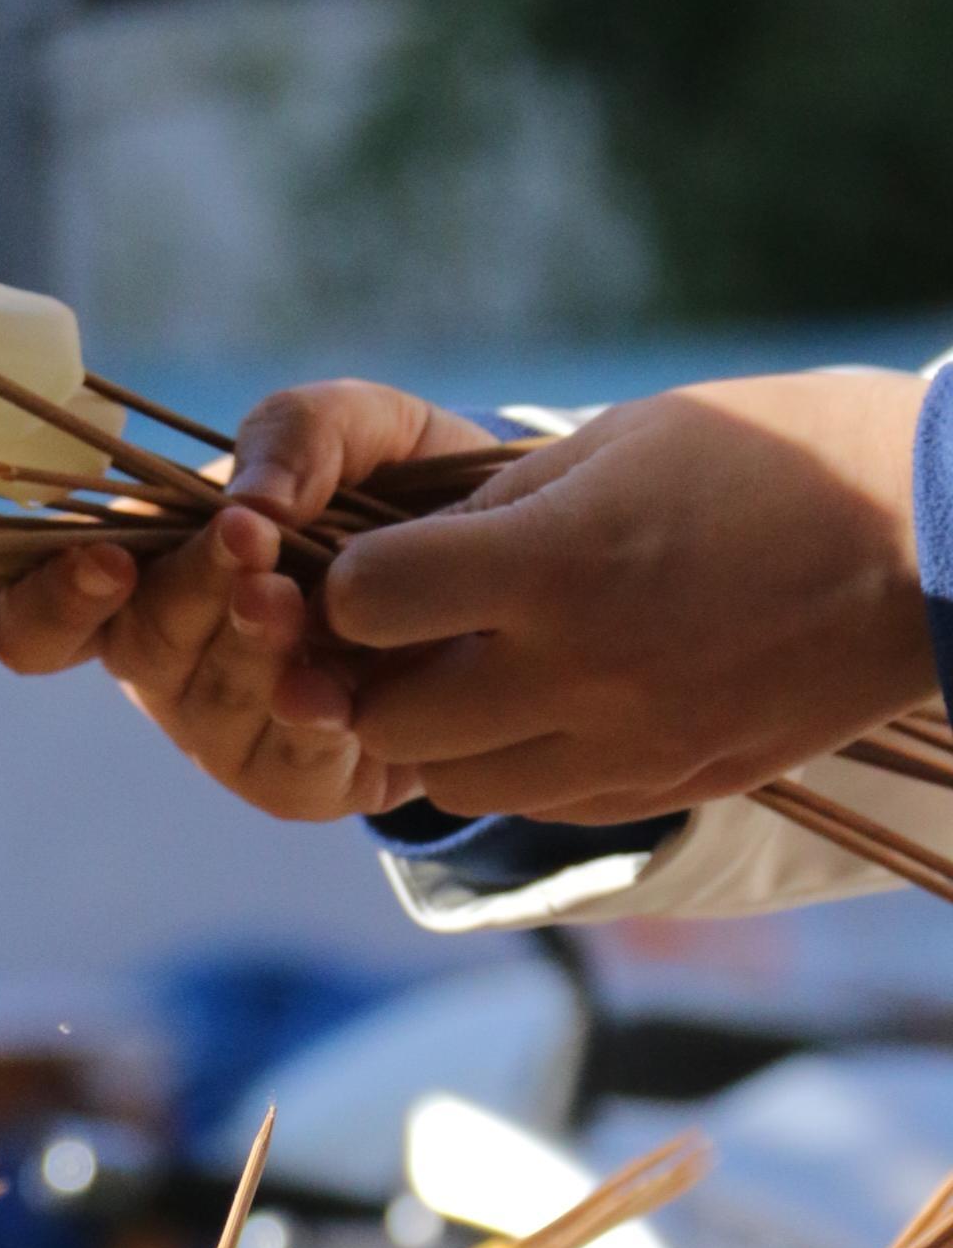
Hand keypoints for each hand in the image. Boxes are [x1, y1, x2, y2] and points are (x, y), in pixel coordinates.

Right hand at [0, 379, 493, 821]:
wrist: (516, 578)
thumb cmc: (402, 495)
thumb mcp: (359, 426)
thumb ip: (300, 429)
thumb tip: (252, 501)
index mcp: (144, 575)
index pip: (39, 619)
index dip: (48, 600)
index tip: (106, 560)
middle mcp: (164, 661)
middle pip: (137, 644)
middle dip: (191, 589)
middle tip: (249, 542)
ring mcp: (221, 730)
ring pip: (208, 699)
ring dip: (248, 646)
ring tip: (298, 601)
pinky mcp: (290, 783)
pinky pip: (283, 759)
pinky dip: (309, 715)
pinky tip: (338, 685)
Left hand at [313, 368, 933, 822]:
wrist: (931, 539)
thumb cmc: (774, 456)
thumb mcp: (619, 441)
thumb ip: (497, 507)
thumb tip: (402, 556)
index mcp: (557, 565)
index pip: (365, 604)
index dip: (353, 582)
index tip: (382, 565)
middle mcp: (581, 672)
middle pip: (391, 721)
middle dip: (377, 677)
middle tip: (410, 637)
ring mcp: (631, 744)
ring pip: (458, 785)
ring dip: (445, 734)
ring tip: (483, 673)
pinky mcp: (676, 784)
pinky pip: (546, 805)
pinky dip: (522, 764)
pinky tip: (555, 706)